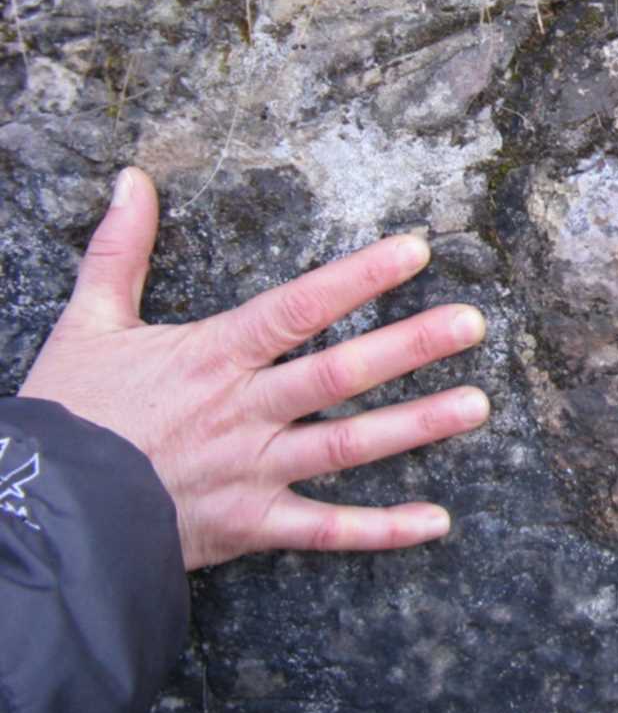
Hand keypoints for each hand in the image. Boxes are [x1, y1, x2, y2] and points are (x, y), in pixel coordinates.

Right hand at [19, 167, 490, 569]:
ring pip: (346, 448)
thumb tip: (133, 179)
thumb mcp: (86, 324)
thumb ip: (119, 251)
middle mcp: (242, 412)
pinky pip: (326, 533)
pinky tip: (437, 522)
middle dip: (408, 347)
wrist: (36, 517)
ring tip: (478, 406)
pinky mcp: (251, 526)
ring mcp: (251, 472)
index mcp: (212, 358)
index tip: (416, 251)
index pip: (296, 308)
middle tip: (473, 323)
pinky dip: (382, 531)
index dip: (357, 278)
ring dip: (415, 427)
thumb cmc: (68, 418)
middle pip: (336, 375)